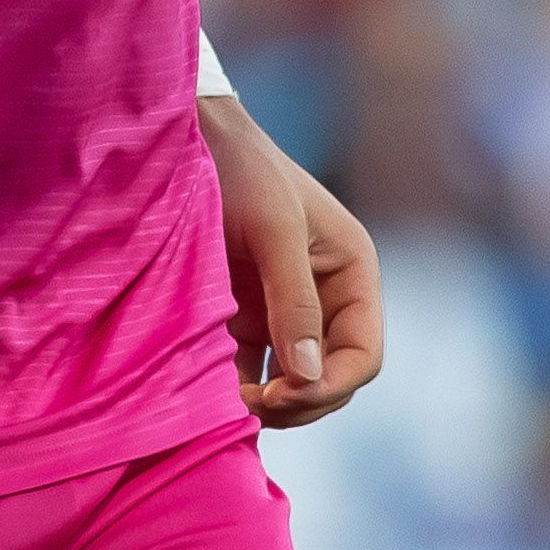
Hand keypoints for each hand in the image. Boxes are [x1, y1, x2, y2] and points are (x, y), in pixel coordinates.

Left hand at [204, 88, 385, 427]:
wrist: (187, 141)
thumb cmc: (240, 171)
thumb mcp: (274, 230)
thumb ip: (294, 302)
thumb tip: (308, 379)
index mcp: (351, 273)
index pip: (363, 355)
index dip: (331, 385)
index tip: (282, 395)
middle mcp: (325, 297)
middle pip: (331, 378)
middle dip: (298, 402)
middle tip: (249, 407)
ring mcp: (282, 310)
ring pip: (291, 383)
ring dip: (266, 403)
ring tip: (226, 405)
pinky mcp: (242, 316)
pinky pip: (249, 370)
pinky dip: (236, 389)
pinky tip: (208, 394)